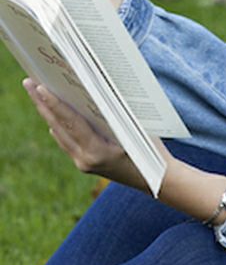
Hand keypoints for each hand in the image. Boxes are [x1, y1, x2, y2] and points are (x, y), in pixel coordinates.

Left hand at [23, 79, 225, 223]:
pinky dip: (59, 126)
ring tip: (37, 94)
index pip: (70, 123)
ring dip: (48, 114)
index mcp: (97, 152)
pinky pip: (67, 143)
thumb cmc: (151, 152)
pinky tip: (52, 113)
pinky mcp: (85, 165)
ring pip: (59, 135)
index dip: (54, 103)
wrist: (159, 182)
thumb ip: (113, 113)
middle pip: (57, 127)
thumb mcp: (135, 129)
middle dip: (42, 104)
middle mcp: (85, 160)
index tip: (39, 86)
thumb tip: (93, 88)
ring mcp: (84, 165)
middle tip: (28, 82)